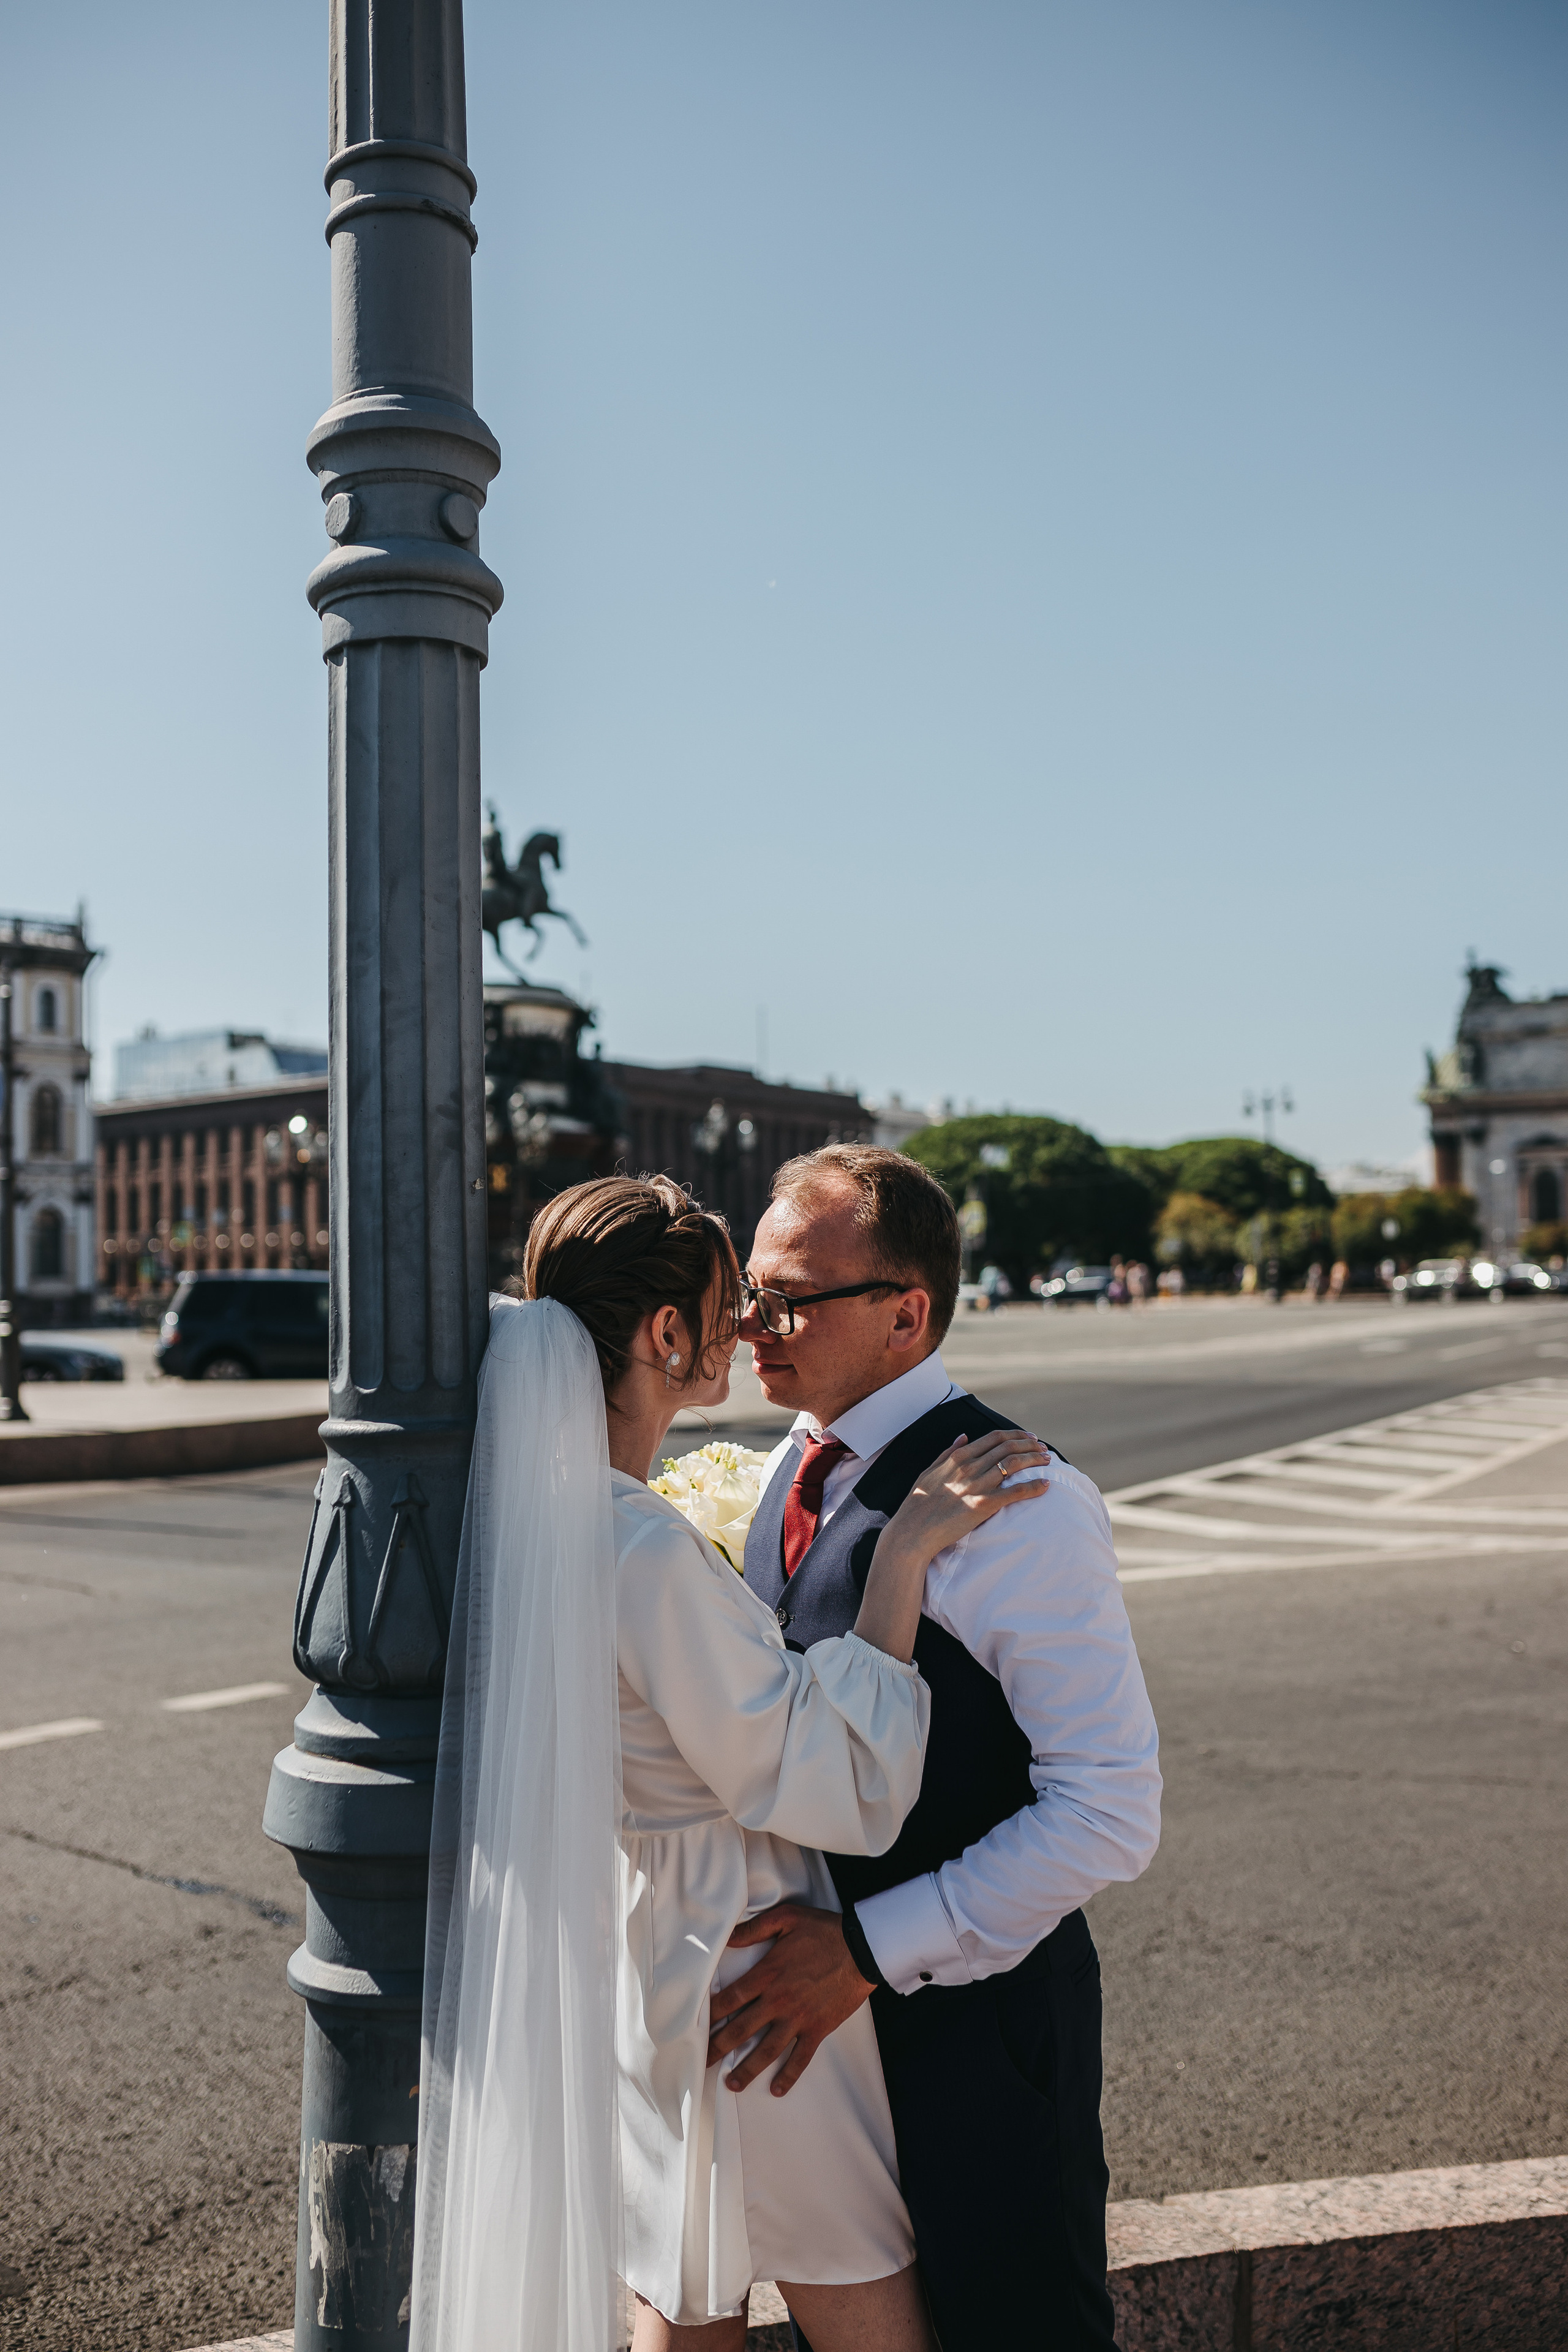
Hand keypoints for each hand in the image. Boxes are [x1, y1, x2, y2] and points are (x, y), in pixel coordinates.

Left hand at [706, 1903, 874, 2095]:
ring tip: (731, 2084)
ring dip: (748, 2068)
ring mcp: (798, 2018)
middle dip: (719, 2047)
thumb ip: (754, 1929)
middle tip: (702, 2063)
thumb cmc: (824, 1931)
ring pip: (767, 2050)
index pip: (731, 1998)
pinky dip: (789, 2075)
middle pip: (742, 2029)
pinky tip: (777, 2089)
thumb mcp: (786, 1918)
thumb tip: (728, 1937)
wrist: (862, 1949)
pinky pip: (801, 2057)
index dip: (711, 2013)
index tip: (695, 2024)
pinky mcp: (818, 2029)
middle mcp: (779, 2001)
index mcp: (767, 1974)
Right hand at [881, 1429, 1049, 1570]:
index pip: (994, 1437)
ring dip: (1034, 1460)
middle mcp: (969, 1466)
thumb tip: (963, 1436)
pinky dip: (1033, 1487)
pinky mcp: (983, 1505)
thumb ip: (947, 1452)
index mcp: (957, 1456)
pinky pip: (1015, 1492)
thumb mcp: (929, 1471)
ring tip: (1047, 1460)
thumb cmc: (918, 1504)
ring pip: (1014, 1464)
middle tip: (1043, 1448)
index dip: (1015, 1435)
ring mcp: (976, 1485)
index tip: (1028, 1438)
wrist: (912, 1532)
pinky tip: (1046, 1485)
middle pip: (1008, 1447)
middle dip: (1029, 1445)